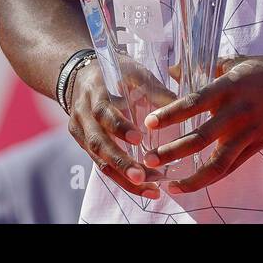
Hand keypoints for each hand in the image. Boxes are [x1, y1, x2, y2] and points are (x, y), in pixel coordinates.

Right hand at [66, 62, 162, 198]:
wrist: (80, 76)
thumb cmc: (114, 73)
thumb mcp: (133, 72)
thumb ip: (154, 89)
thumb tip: (183, 105)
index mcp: (95, 93)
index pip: (103, 112)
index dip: (119, 127)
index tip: (139, 139)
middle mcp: (83, 115)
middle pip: (98, 144)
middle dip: (120, 162)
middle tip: (143, 177)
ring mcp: (80, 132)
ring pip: (98, 161)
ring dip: (123, 178)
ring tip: (150, 190)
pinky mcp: (83, 145)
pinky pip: (101, 165)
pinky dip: (121, 178)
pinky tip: (142, 187)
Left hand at [141, 55, 262, 192]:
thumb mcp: (238, 62)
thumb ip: (207, 68)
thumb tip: (174, 70)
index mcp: (230, 88)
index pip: (194, 103)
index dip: (170, 114)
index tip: (148, 124)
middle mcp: (237, 112)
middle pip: (200, 137)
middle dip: (172, 150)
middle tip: (149, 158)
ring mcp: (249, 132)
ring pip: (217, 161)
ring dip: (191, 176)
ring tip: (170, 185)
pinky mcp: (258, 146)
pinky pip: (232, 166)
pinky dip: (212, 177)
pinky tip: (194, 183)